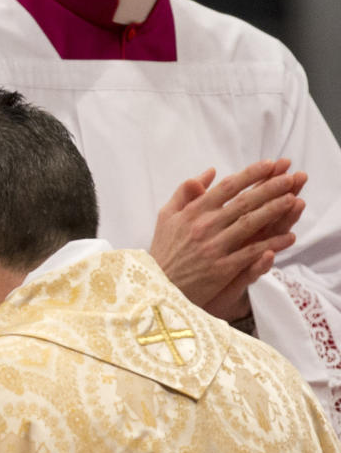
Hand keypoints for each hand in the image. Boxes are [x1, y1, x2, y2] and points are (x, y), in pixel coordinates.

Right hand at [149, 158, 306, 320]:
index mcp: (192, 212)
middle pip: (243, 202)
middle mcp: (204, 226)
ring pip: (250, 224)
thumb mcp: (167, 216)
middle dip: (269, 188)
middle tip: (290, 178)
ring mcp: (213, 247)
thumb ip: (185, 192)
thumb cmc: (164, 250)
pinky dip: (271, 244)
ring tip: (294, 200)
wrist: (158, 287)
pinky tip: (288, 237)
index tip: (270, 165)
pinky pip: (251, 253)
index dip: (250, 174)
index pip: (227, 187)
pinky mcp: (221, 269)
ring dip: (274, 211)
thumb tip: (210, 172)